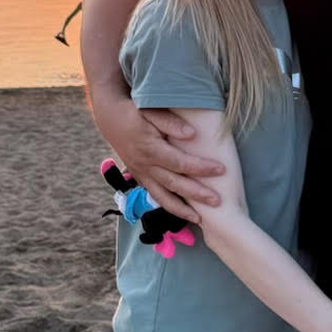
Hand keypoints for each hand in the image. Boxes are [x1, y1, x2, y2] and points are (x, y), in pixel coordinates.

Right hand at [95, 98, 222, 223]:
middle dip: (197, 194)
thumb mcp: (150, 111)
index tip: (221, 169)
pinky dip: (169, 207)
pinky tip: (183, 213)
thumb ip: (170, 123)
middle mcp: (145, 166)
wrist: (110, 118)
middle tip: (218, 201)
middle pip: (174, 184)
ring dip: (181, 210)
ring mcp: (141, 174)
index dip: (201, 168)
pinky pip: (155, 196)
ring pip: (162, 197)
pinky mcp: (140, 177)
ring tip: (200, 220)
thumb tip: (191, 134)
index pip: (180, 162)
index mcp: (150, 149)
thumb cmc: (134, 111)